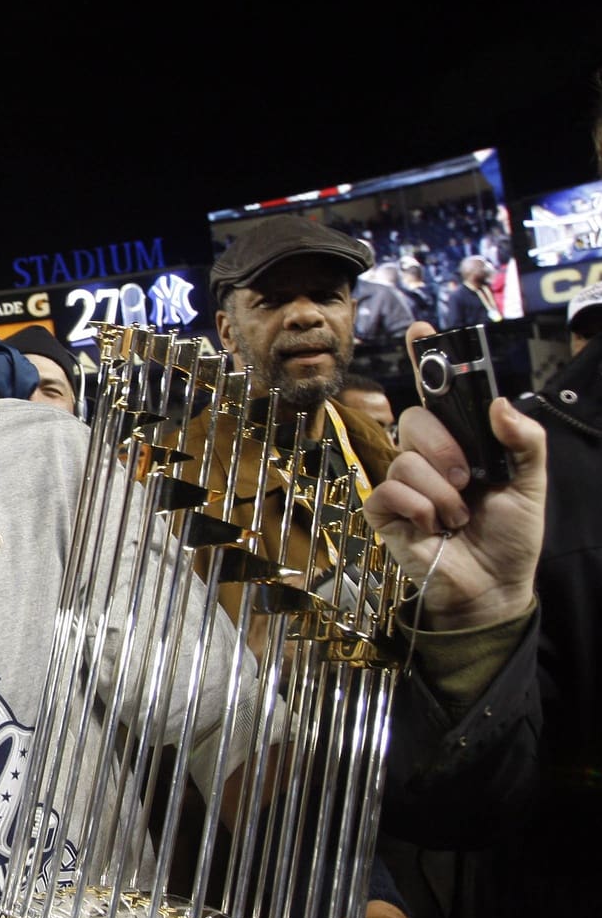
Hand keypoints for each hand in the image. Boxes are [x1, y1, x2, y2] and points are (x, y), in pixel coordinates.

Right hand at [363, 324, 544, 629]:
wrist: (493, 588)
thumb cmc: (509, 538)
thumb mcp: (532, 485)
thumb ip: (525, 442)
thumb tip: (499, 404)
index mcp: (462, 443)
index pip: (440, 393)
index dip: (427, 359)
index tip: (421, 330)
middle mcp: (428, 458)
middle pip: (416, 419)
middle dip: (445, 448)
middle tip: (469, 479)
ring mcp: (403, 485)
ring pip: (405, 462)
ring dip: (440, 494)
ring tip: (456, 517)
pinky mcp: (385, 513)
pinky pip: (388, 493)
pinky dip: (417, 510)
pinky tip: (431, 527)